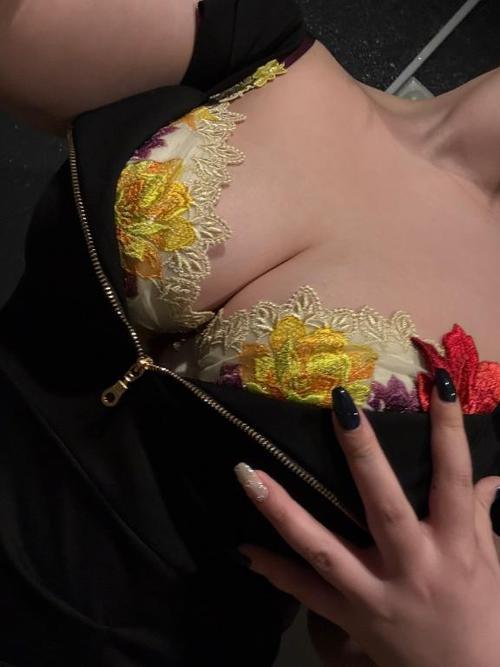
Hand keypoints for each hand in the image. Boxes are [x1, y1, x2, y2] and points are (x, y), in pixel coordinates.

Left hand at [234, 373, 499, 666]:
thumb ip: (483, 517)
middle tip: (339, 407)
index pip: (454, 477)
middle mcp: (413, 566)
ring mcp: (375, 594)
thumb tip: (490, 476)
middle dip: (362, 455)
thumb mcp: (491, 565)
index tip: (441, 385)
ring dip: (283, 510)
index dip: (450, 430)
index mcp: (455, 546)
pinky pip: (307, 593)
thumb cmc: (485, 619)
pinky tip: (243, 549)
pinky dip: (275, 571)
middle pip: (382, 504)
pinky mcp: (350, 618)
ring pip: (323, 548)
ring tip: (247, 473)